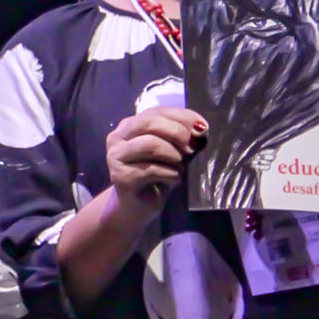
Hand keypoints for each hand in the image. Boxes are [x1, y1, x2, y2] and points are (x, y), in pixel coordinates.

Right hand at [105, 106, 204, 221]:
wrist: (138, 207)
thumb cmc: (157, 176)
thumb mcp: (171, 151)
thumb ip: (179, 136)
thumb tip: (200, 129)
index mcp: (131, 125)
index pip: (158, 111)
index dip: (182, 116)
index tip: (203, 128)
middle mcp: (118, 137)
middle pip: (149, 122)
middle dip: (177, 132)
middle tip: (192, 148)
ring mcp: (115, 156)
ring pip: (150, 144)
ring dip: (173, 155)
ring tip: (179, 166)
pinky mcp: (120, 176)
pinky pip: (151, 169)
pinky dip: (170, 174)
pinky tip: (173, 179)